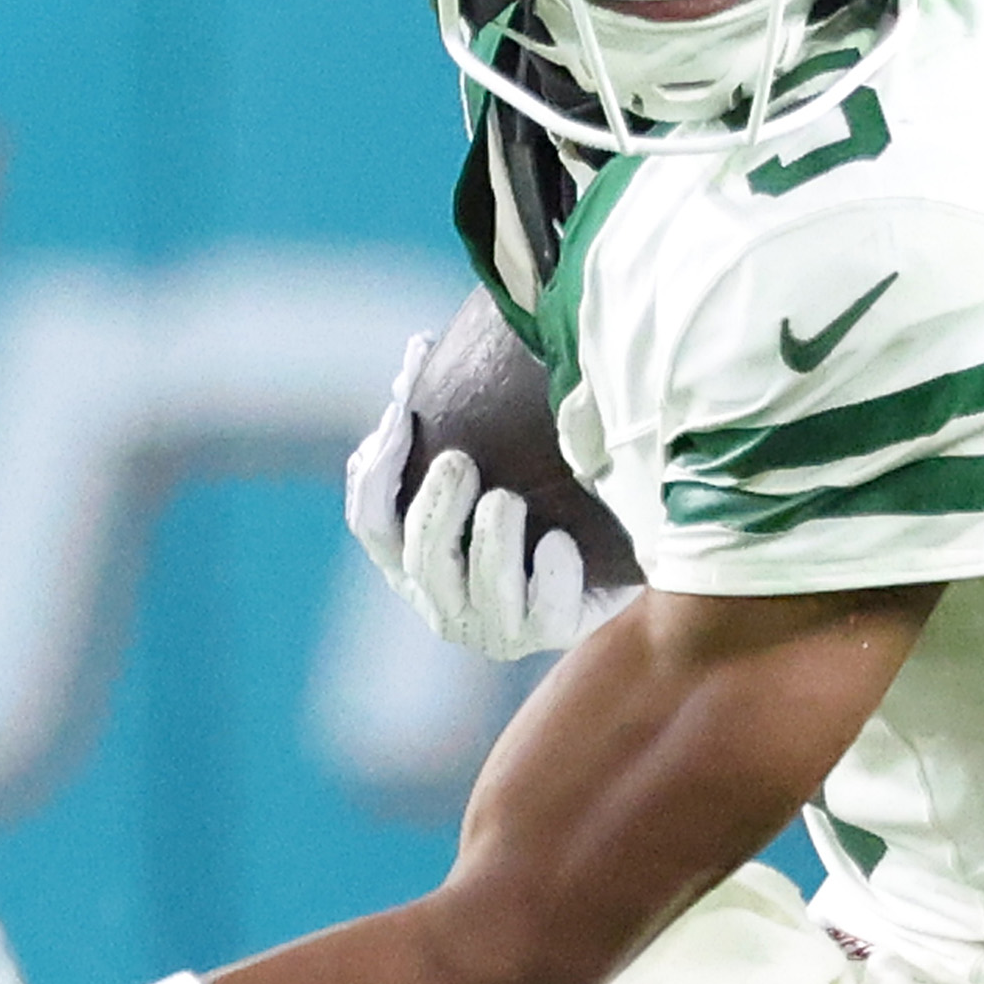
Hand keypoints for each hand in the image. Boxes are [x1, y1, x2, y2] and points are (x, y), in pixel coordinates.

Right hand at [343, 362, 608, 662]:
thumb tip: (418, 348)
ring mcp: (494, 625)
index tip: (402, 412)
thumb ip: (447, 415)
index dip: (377, 470)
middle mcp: (443, 598)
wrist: (613, 556)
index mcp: (411, 556)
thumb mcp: (488, 456)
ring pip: (477, 587)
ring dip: (491, 542)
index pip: (370, 520)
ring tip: (507, 500)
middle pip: (420, 556)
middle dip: (437, 509)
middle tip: (461, 461)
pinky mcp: (550, 635)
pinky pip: (543, 611)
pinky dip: (549, 575)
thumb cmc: (534, 495)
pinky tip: (561, 543)